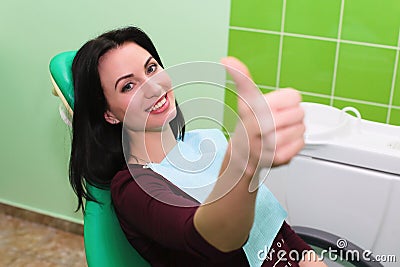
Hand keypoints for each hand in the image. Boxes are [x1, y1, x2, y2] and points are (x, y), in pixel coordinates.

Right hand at [221, 57, 304, 174]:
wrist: (242, 155)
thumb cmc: (248, 123)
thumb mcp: (245, 99)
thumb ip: (241, 78)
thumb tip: (226, 59)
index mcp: (254, 110)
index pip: (294, 96)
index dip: (286, 100)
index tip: (274, 106)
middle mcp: (261, 129)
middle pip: (299, 112)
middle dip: (291, 115)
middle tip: (277, 121)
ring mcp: (270, 146)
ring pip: (301, 128)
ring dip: (294, 129)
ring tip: (278, 132)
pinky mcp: (279, 159)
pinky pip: (301, 143)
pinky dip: (295, 143)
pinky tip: (282, 143)